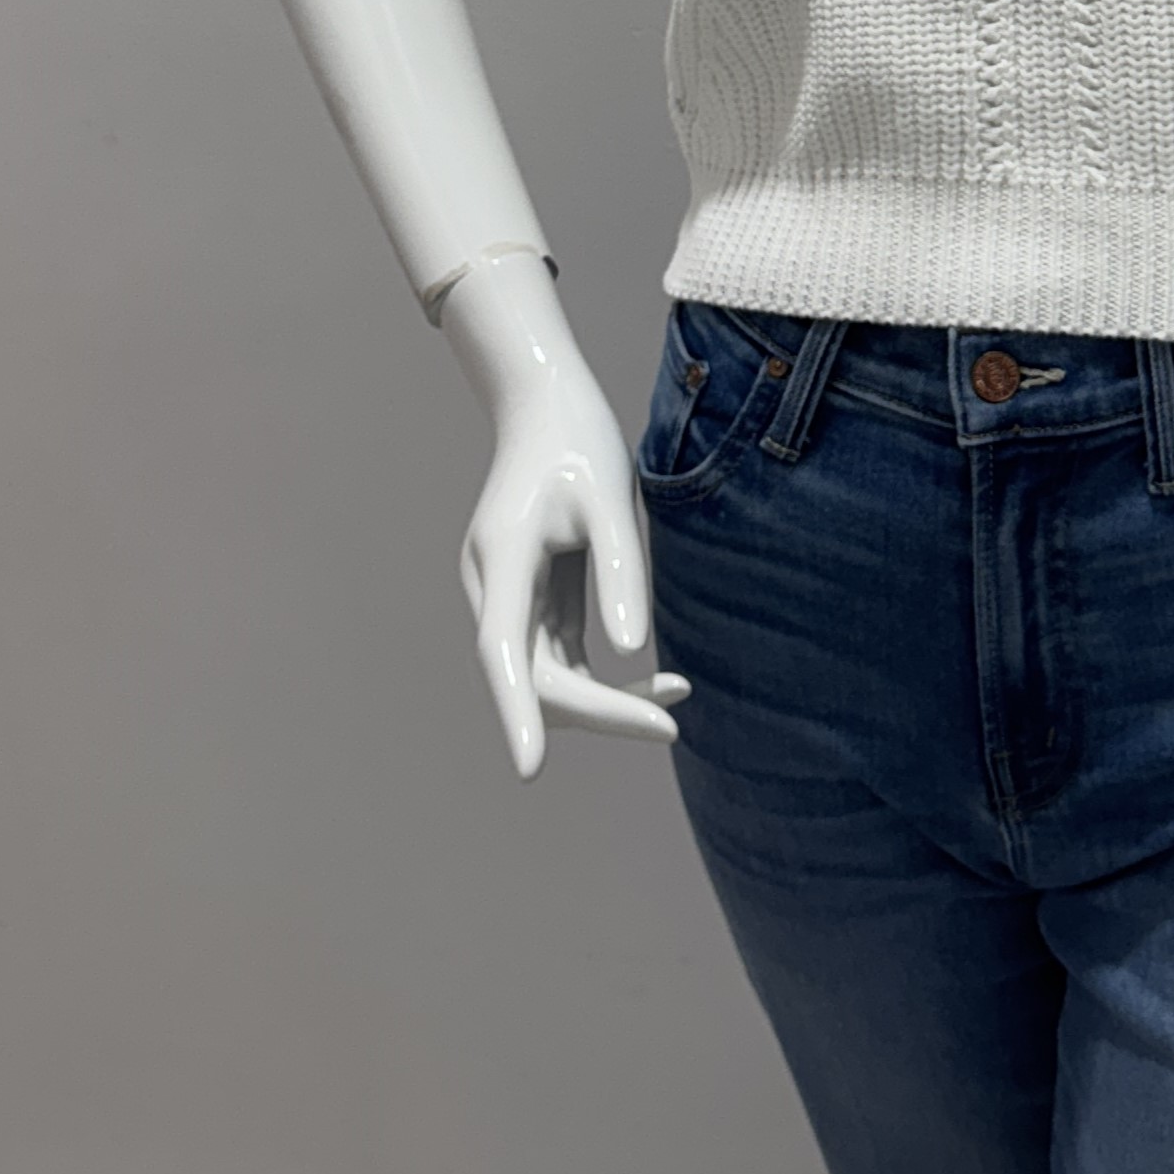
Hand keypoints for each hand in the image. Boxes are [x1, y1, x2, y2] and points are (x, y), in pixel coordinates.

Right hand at [437, 252, 689, 779]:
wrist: (544, 402)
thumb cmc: (579, 440)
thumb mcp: (610, 496)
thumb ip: (620, 569)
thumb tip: (633, 650)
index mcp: (502, 557)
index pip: (501, 651)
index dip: (515, 714)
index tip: (530, 771)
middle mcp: (492, 586)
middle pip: (532, 676)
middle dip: (600, 710)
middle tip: (673, 723)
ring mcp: (506, 596)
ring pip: (545, 676)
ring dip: (606, 699)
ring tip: (681, 693)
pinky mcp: (530, 600)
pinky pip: (561, 658)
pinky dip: (605, 677)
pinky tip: (661, 679)